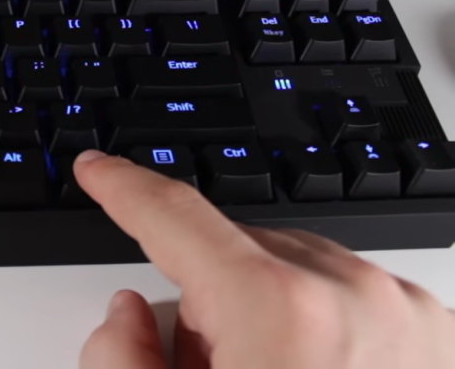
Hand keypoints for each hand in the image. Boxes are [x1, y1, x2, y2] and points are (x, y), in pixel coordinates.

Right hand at [73, 150, 454, 368]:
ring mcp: (410, 319)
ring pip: (301, 272)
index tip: (99, 171)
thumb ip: (120, 360)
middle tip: (204, 365)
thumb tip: (129, 312)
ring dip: (271, 313)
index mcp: (278, 313)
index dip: (122, 187)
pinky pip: (359, 299)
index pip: (174, 216)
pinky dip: (328, 326)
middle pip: (240, 255)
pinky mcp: (442, 340)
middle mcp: (355, 300)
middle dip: (210, 297)